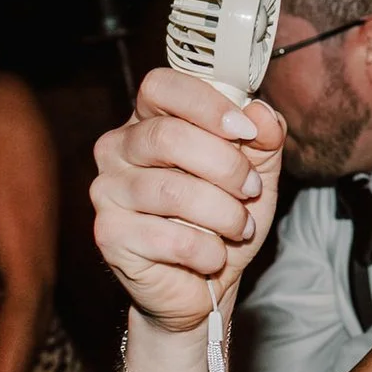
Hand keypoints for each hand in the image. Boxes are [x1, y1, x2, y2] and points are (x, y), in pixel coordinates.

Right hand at [91, 68, 284, 334]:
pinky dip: (207, 250)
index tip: (244, 131)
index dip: (207, 104)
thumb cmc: (223, 219)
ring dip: (224, 214)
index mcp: (149, 121)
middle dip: (227, 167)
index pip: (161, 86)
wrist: (205, 285)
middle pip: (168, 137)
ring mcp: (107, 191)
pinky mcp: (109, 235)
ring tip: (240, 227)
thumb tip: (261, 114)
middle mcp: (117, 149)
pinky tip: (212, 255)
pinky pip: (170, 238)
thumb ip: (263, 138)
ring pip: (172, 191)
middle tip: (251, 190)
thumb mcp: (257, 172)